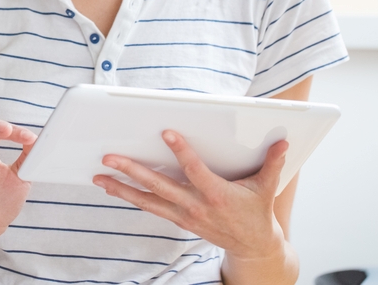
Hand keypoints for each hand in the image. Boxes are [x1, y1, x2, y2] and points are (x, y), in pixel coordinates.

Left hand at [93, 131, 287, 260]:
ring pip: (148, 200)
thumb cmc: (256, 213)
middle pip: (159, 186)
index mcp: (216, 194)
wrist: (252, 248)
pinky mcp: (178, 219)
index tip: (165, 133)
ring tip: (99, 177)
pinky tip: (113, 188)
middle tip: (110, 157)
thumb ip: (272, 164)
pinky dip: (131, 197)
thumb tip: (282, 141)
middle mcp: (195, 205)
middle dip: (133, 171)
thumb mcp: (266, 189)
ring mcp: (184, 214)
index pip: (194, 170)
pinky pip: (151, 207)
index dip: (181, 151)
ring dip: (122, 188)